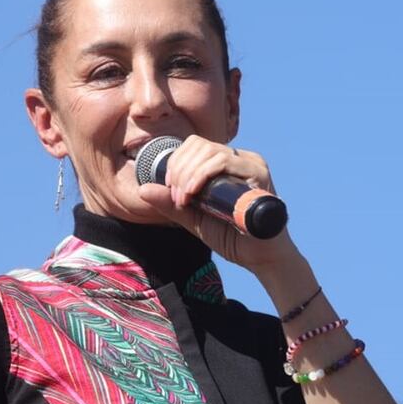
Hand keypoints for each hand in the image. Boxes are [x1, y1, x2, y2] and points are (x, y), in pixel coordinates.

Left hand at [136, 135, 299, 272]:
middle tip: (177, 197)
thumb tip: (142, 189)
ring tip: (184, 199)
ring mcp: (251, 164)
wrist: (259, 258)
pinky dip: (203, 174)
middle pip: (199, 145)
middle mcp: (240, 158)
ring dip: (188, 174)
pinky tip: (194, 192)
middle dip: (179, 169)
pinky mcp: (258, 173)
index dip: (176, 162)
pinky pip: (224, 161)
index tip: (170, 189)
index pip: (194, 146)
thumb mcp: (193, 218)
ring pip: (210, 151)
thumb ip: (170, 204)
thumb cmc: (231, 237)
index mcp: (226, 164)